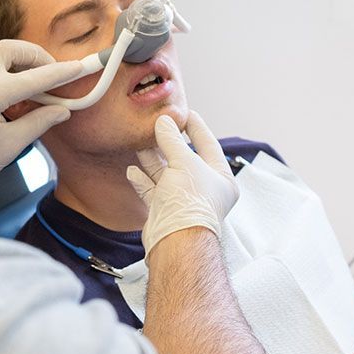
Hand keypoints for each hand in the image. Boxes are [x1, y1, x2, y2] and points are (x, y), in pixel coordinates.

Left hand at [0, 40, 83, 195]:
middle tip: (54, 74)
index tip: (79, 69)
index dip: (60, 74)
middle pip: (11, 49)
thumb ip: (38, 122)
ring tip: (36, 76)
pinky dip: (4, 63)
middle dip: (37, 56)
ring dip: (19, 56)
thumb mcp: (10, 145)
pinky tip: (15, 81)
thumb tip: (61, 110)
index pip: (33, 78)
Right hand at [126, 111, 238, 255]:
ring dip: (153, 159)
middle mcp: (205, 189)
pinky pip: (154, 190)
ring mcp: (185, 200)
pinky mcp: (166, 210)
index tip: (184, 113)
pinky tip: (133, 170)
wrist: (176, 241)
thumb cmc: (190, 203)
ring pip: (167, 173)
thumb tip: (163, 122)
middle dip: (168, 142)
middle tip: (157, 125)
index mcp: (221, 178)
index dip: (196, 127)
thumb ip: (172, 141)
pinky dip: (143, 180)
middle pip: (185, 158)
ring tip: (140, 143)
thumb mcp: (184, 163)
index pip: (209, 145)